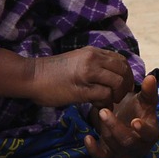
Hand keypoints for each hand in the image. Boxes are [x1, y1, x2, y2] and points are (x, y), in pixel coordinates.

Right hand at [16, 47, 134, 107]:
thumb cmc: (52, 72)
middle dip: (126, 85)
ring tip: (109, 102)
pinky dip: (105, 103)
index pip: (121, 60)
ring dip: (117, 95)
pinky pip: (105, 95)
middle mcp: (93, 58)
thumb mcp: (77, 61)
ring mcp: (88, 73)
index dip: (126, 74)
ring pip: (117, 82)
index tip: (122, 85)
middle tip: (119, 97)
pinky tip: (97, 105)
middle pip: (124, 70)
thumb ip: (94, 65)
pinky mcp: (82, 89)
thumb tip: (110, 76)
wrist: (32, 76)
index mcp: (93, 52)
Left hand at [84, 70, 158, 157]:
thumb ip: (148, 91)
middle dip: (115, 126)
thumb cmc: (138, 111)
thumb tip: (151, 77)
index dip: (143, 130)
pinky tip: (88, 137)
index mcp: (150, 133)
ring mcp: (123, 152)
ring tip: (98, 112)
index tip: (135, 121)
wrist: (125, 122)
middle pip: (127, 141)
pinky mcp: (109, 155)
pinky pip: (100, 156)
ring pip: (114, 146)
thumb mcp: (144, 101)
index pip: (149, 134)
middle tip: (104, 111)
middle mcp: (138, 146)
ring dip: (105, 130)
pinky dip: (93, 149)